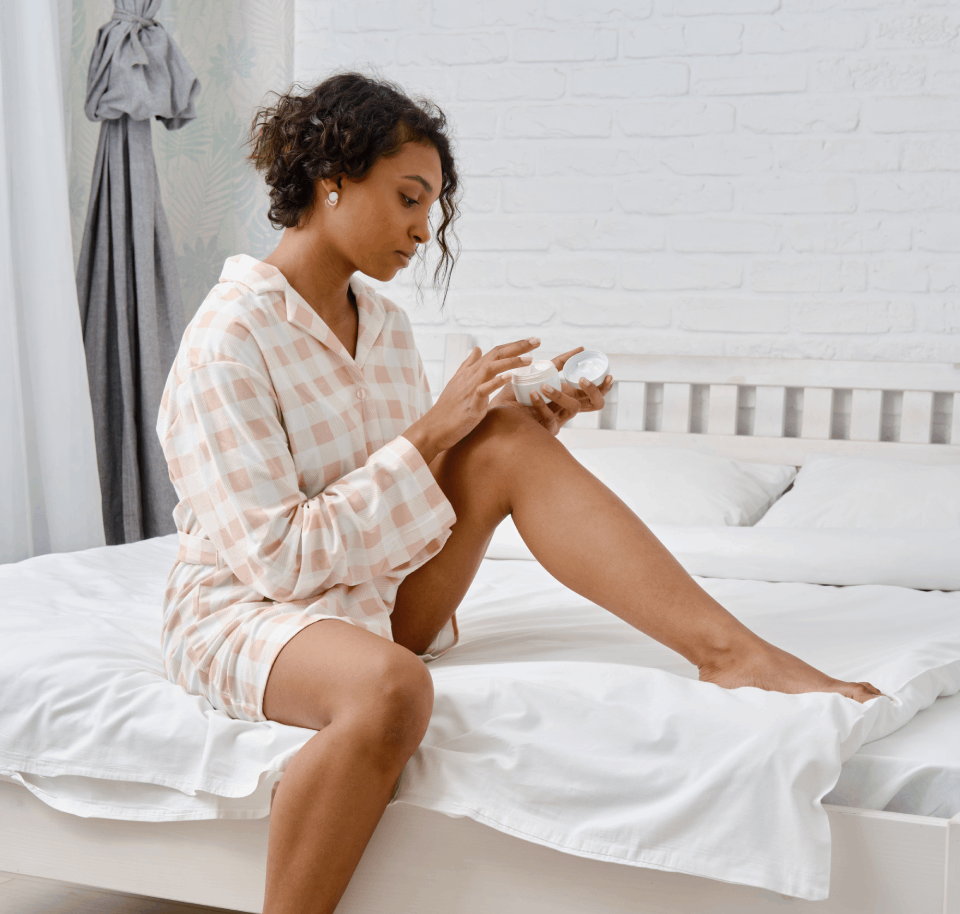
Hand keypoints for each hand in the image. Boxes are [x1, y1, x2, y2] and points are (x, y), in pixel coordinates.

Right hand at [414, 337, 541, 452]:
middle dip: (518, 347)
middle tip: (537, 340)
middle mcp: (471, 375)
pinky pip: (484, 389)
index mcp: (471, 371)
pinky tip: (510, 377)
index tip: (532, 341)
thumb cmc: (448, 409)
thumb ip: (468, 365)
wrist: (433, 429)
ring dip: (511, 362)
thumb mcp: (458, 383)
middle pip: (496, 354)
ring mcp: (470, 388)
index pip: (495, 352)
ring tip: (529, 359)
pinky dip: (496, 381)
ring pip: (491, 368)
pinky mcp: (470, 403)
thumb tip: (477, 349)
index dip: (514, 345)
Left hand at [490, 346, 613, 436]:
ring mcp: (559, 420)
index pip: (594, 393)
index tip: (608, 374)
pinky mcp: (546, 429)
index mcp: (570, 398)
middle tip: (582, 379)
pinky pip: (550, 418)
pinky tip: (532, 394)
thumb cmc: (519, 394)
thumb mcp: (538, 375)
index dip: (604, 386)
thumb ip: (556, 363)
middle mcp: (568, 409)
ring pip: (573, 408)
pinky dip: (542, 404)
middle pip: (595, 404)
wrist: (499, 414)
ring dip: (561, 395)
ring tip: (544, 386)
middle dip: (594, 390)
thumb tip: (575, 347)